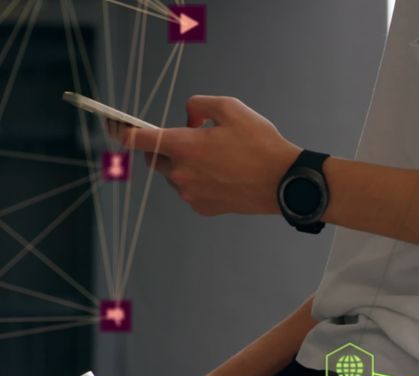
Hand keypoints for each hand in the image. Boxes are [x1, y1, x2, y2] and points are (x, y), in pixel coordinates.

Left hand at [117, 95, 300, 216]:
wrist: (285, 182)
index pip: (136, 138)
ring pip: (173, 175)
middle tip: (193, 139)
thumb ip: (199, 104)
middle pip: (153, 158)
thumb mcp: (232, 108)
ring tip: (218, 159)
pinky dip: (199, 181)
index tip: (113, 126)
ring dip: (184, 164)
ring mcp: (191, 193)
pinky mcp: (203, 207)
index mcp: (183, 145)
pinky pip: (190, 191)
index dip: (120, 130)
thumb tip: (188, 119)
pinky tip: (224, 175)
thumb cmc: (261, 144)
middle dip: (164, 146)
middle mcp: (181, 172)